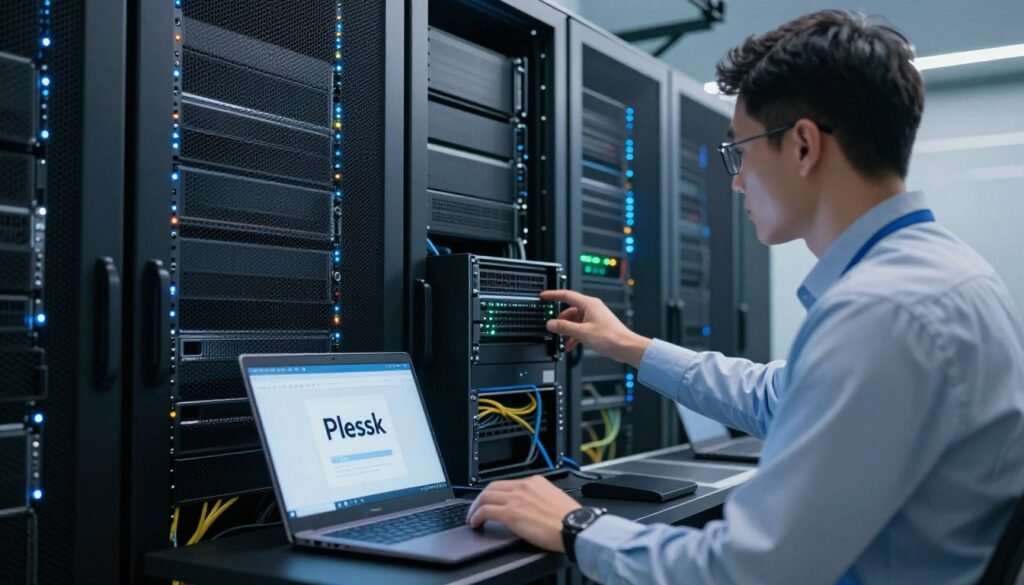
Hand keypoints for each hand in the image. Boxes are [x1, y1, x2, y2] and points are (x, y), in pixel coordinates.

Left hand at [465, 475, 581, 551]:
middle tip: (477, 508)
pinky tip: (475, 523)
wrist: (574, 526)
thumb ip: (540, 499)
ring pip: (486, 497)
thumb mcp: (555, 499)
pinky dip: (476, 516)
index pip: (508, 484)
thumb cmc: (570, 519)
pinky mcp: (510, 512)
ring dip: (476, 507)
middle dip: (481, 498)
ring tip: (473, 517)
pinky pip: (485, 511)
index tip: (493, 500)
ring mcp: (516, 498)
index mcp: (535, 482)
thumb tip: (531, 508)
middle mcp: (524, 486)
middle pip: (492, 487)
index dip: (497, 493)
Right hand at [540, 289, 651, 368]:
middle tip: (552, 328)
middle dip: (560, 321)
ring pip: (575, 321)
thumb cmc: (610, 337)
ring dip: (567, 331)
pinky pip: (580, 328)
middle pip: (569, 311)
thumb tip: (551, 324)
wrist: (625, 347)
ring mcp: (594, 317)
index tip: (544, 296)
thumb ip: (564, 327)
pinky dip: (574, 335)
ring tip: (562, 340)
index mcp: (589, 304)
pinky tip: (571, 344)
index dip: (553, 295)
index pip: (566, 295)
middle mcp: (592, 308)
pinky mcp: (596, 326)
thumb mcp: (582, 332)